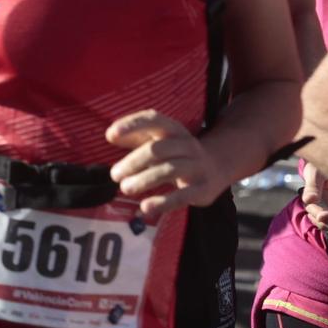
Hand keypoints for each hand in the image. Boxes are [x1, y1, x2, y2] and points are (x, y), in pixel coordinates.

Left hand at [106, 110, 224, 219]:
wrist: (217, 166)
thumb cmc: (175, 153)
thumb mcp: (159, 140)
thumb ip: (135, 137)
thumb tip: (111, 136)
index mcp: (173, 129)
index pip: (153, 120)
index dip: (132, 125)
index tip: (110, 135)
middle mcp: (187, 145)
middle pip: (157, 149)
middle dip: (132, 162)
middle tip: (114, 175)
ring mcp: (197, 166)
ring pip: (169, 170)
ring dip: (144, 180)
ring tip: (125, 188)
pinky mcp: (203, 189)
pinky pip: (182, 196)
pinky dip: (162, 202)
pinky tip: (145, 207)